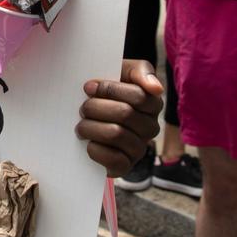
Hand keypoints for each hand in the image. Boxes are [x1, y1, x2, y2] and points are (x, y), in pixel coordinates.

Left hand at [76, 59, 164, 176]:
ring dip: (90, 127)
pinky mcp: (126, 166)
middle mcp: (151, 127)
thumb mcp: (123, 71)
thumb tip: (155, 88)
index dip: (109, 90)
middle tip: (83, 107)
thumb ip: (141, 71)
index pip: (138, 96)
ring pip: (116, 134)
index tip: (89, 87)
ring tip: (81, 125)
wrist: (90, 114)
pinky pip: (113, 159)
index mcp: (153, 104)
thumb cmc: (107, 90)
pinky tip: (88, 143)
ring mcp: (139, 148)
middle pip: (124, 114)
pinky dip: (95, 149)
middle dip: (96, 107)